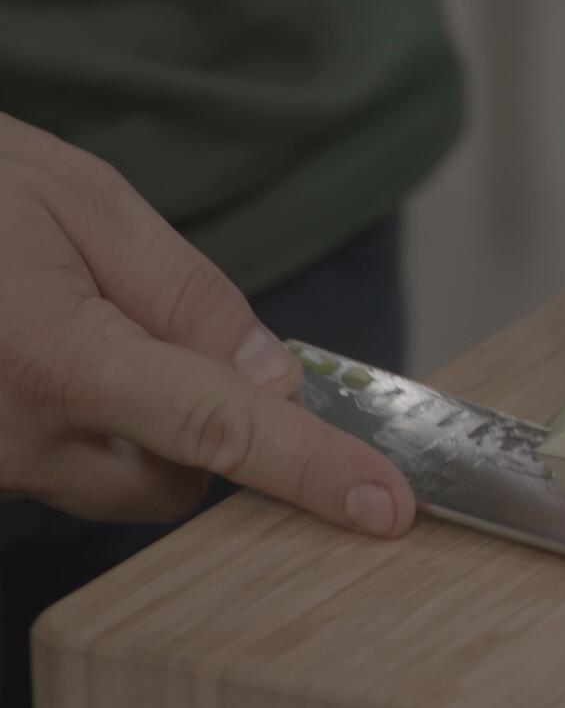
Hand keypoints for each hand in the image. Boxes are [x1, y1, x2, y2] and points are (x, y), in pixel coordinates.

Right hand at [0, 113, 413, 533]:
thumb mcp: (80, 200)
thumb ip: (185, 293)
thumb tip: (272, 378)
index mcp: (55, 357)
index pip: (220, 429)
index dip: (313, 471)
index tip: (385, 507)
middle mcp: (15, 437)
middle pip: (178, 477)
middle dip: (205, 424)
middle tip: (149, 320)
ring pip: (121, 481)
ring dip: (140, 423)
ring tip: (71, 319)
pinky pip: (64, 471)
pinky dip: (88, 425)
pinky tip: (41, 350)